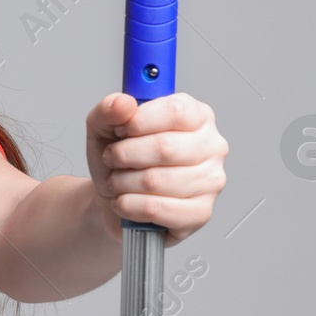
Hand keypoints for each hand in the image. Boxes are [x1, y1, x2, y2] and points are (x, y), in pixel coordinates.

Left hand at [86, 92, 227, 246]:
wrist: (114, 196)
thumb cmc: (120, 157)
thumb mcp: (104, 125)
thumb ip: (109, 109)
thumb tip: (123, 103)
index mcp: (196, 115)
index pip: (176, 111)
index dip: (140, 121)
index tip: (120, 129)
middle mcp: (211, 146)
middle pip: (165, 147)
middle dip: (125, 155)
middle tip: (112, 158)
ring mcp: (211, 181)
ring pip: (157, 181)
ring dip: (122, 182)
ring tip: (116, 180)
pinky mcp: (200, 212)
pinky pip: (158, 209)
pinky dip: (129, 205)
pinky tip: (124, 201)